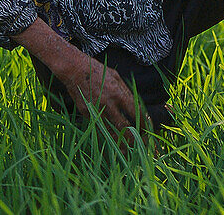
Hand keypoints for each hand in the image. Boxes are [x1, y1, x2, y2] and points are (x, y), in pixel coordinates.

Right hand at [13, 18, 153, 148]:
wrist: (75, 70)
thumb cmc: (99, 71)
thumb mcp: (117, 77)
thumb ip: (125, 92)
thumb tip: (135, 106)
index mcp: (119, 93)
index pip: (135, 112)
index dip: (143, 122)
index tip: (148, 129)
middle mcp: (108, 103)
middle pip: (124, 126)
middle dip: (134, 138)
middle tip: (141, 146)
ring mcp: (96, 110)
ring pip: (110, 132)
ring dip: (120, 143)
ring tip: (128, 153)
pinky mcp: (86, 114)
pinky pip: (98, 129)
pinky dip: (106, 138)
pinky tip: (111, 145)